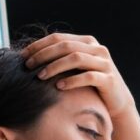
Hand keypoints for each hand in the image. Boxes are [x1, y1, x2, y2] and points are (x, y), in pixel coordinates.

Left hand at [20, 33, 139, 139]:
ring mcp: (105, 63)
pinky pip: (88, 76)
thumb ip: (60, 59)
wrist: (116, 102)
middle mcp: (98, 49)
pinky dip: (72, 80)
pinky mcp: (109, 79)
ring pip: (76, 58)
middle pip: (66, 46)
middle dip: (43, 55)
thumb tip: (29, 56)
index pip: (59, 38)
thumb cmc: (89, 85)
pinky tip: (59, 87)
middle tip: (28, 67)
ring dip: (55, 67)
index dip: (39, 45)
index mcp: (87, 42)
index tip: (23, 56)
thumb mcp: (75, 68)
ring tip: (40, 77)